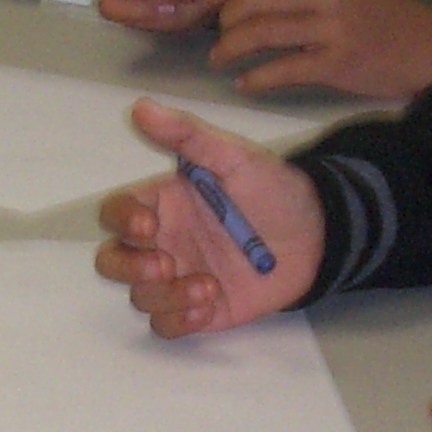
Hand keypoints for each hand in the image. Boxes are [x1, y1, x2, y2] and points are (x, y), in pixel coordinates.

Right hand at [94, 98, 322, 335]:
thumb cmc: (272, 190)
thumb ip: (187, 135)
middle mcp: (163, 242)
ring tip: (207, 287)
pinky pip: (167, 325)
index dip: (120, 221)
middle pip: (112, 260)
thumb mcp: (234, 156)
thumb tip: (140, 106)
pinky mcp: (200, 310)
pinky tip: (208, 304)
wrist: (318, 235)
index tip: (147, 226)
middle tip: (165, 264)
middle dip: (127, 267)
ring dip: (164, 295)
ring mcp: (179, 278)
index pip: (116, 213)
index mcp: (162, 204)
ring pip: (140, 296)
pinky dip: (178, 320)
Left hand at [203, 0, 431, 97]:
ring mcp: (333, 27)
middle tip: (213, 36)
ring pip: (259, 32)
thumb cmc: (388, 17)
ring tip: (220, 59)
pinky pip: (281, 69)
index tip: (208, 3)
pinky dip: (255, 78)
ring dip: (229, 49)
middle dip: (221, 20)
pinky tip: (245, 83)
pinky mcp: (338, 63)